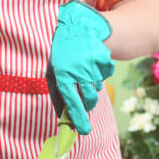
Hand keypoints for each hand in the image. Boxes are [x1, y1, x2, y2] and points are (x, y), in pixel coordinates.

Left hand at [47, 0, 113, 134]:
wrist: (80, 26)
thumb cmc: (62, 54)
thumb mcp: (53, 72)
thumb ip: (57, 95)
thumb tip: (61, 118)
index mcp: (62, 74)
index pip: (71, 101)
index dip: (77, 117)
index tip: (83, 132)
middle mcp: (78, 70)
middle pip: (89, 99)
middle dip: (88, 104)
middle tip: (86, 101)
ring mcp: (93, 65)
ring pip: (98, 88)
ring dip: (92, 87)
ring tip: (84, 74)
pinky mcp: (105, 60)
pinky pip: (105, 76)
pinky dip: (100, 74)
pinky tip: (92, 63)